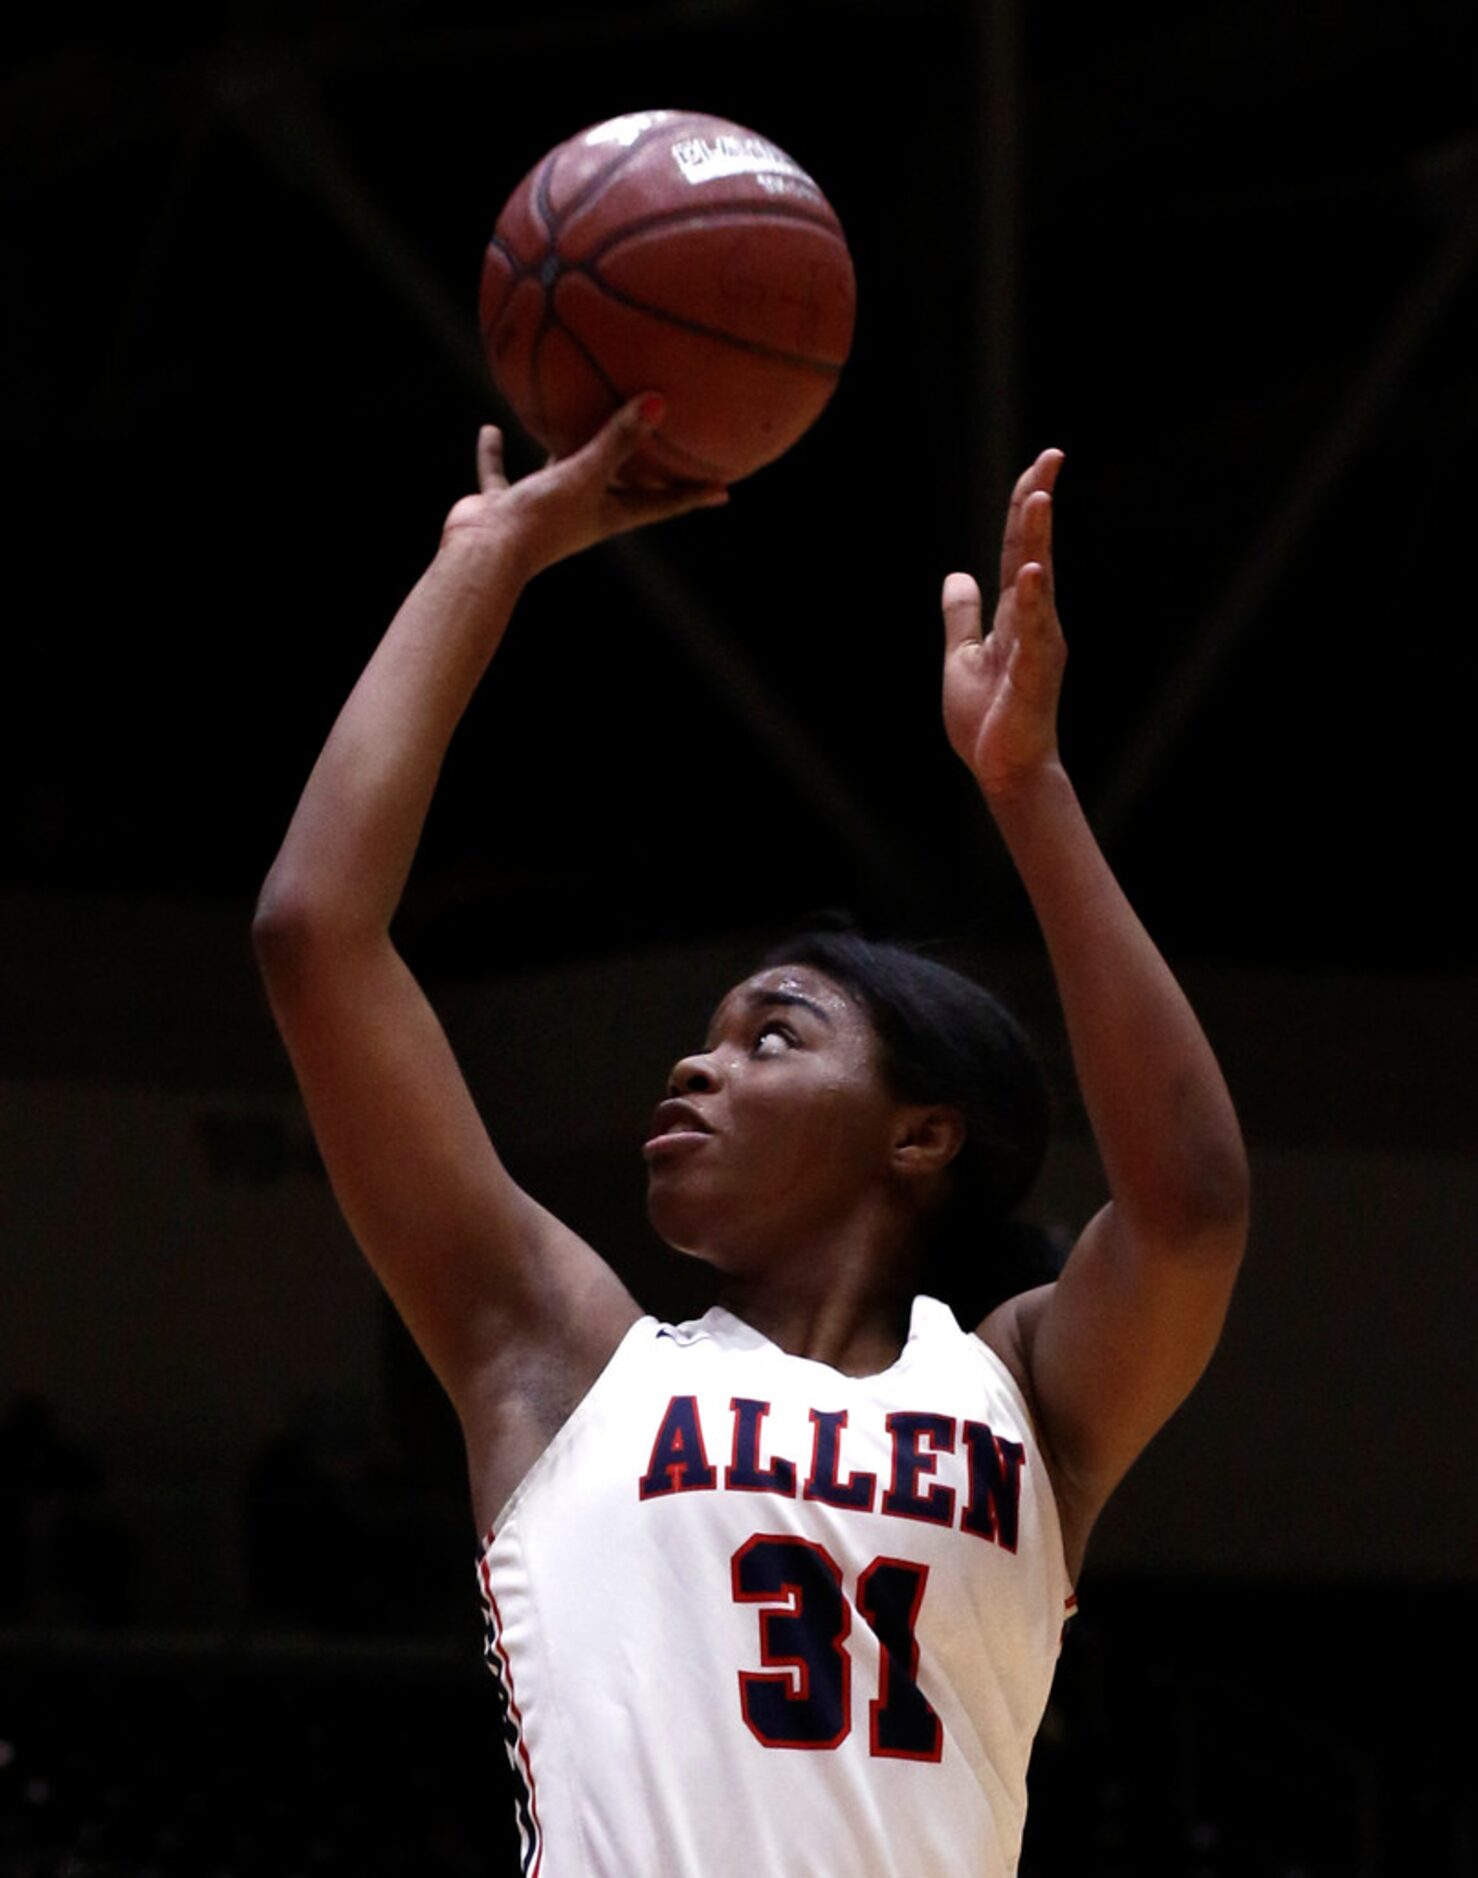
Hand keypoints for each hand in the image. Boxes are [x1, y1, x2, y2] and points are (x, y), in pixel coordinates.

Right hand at [442, 394, 727, 577]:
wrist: (484, 554)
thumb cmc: (542, 520)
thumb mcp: (584, 474)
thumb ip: (617, 439)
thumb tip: (659, 401)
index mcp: (609, 515)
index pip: (661, 504)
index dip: (692, 495)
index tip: (723, 489)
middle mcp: (581, 512)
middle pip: (618, 487)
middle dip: (637, 469)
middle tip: (659, 444)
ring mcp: (544, 509)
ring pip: (561, 473)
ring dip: (567, 451)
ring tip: (576, 421)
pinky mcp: (507, 505)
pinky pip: (502, 474)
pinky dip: (497, 454)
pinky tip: (491, 428)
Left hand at [941, 449, 1065, 799]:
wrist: (1003, 769)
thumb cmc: (987, 717)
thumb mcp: (961, 656)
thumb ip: (961, 615)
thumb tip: (956, 575)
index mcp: (1016, 615)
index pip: (1019, 548)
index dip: (1025, 506)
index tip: (1041, 463)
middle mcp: (1034, 621)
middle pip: (1033, 551)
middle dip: (1038, 504)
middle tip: (1051, 456)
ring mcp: (1037, 646)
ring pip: (1037, 582)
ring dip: (1036, 539)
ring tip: (1038, 498)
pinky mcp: (1033, 673)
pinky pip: (1033, 632)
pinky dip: (1031, 601)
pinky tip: (1029, 572)